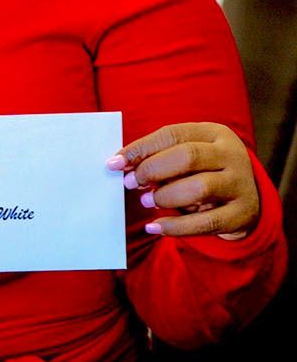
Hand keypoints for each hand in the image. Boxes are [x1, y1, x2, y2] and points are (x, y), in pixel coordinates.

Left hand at [108, 122, 259, 239]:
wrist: (247, 202)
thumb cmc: (204, 173)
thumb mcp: (187, 159)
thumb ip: (160, 158)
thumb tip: (121, 165)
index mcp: (215, 133)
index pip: (173, 134)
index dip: (141, 148)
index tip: (115, 163)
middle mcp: (231, 155)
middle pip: (188, 156)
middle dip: (152, 170)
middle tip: (131, 183)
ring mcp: (240, 184)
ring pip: (200, 187)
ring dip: (165, 196)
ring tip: (147, 201)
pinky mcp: (241, 213)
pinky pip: (206, 222)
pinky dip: (175, 227)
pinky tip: (155, 227)